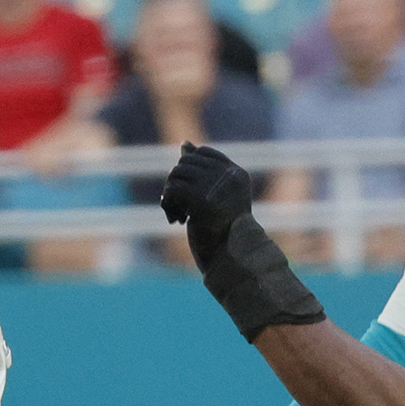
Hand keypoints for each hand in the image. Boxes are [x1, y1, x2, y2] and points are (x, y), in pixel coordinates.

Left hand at [161, 142, 322, 340]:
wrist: (229, 262)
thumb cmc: (222, 233)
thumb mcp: (212, 197)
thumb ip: (202, 171)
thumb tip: (184, 144)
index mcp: (237, 175)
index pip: (204, 153)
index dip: (189, 169)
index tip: (189, 195)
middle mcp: (229, 177)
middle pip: (186, 163)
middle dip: (177, 184)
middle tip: (180, 210)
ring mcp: (216, 188)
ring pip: (176, 174)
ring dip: (170, 196)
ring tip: (178, 216)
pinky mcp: (200, 201)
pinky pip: (171, 189)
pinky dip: (167, 204)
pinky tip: (176, 220)